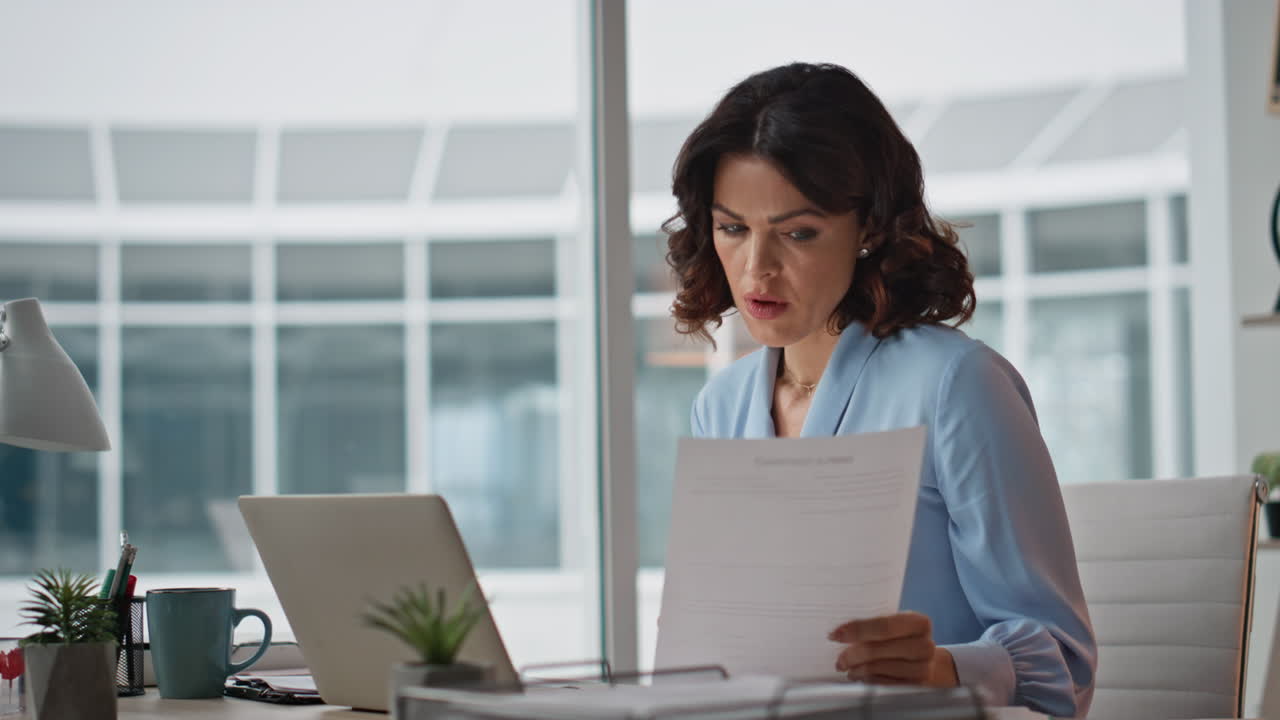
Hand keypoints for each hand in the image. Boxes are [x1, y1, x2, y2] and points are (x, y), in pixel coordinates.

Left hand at [828, 611, 957, 686]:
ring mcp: (923, 667)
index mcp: (919, 622)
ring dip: (858, 669)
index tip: (835, 635)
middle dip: (853, 654)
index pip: (883, 626)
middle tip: (839, 659)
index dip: (857, 630)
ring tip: (846, 668)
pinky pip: (885, 683)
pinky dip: (868, 679)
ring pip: (880, 668)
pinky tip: (859, 675)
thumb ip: (874, 625)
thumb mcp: (895, 623)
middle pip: (879, 648)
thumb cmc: (902, 636)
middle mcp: (925, 645)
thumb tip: (839, 631)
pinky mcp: (916, 685)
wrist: (924, 657)